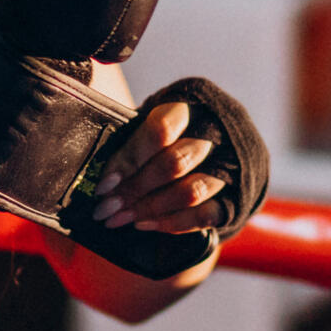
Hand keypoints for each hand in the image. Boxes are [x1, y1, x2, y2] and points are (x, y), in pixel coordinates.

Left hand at [86, 101, 228, 234]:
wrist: (222, 149)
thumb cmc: (172, 134)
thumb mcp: (154, 119)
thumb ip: (131, 135)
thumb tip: (94, 169)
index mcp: (192, 105)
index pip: (161, 130)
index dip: (129, 160)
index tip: (103, 185)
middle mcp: (216, 133)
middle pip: (174, 163)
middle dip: (134, 190)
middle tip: (105, 209)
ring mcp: (230, 166)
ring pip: (190, 192)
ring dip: (149, 209)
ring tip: (120, 219)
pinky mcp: (236, 196)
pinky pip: (204, 215)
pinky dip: (171, 223)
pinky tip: (144, 224)